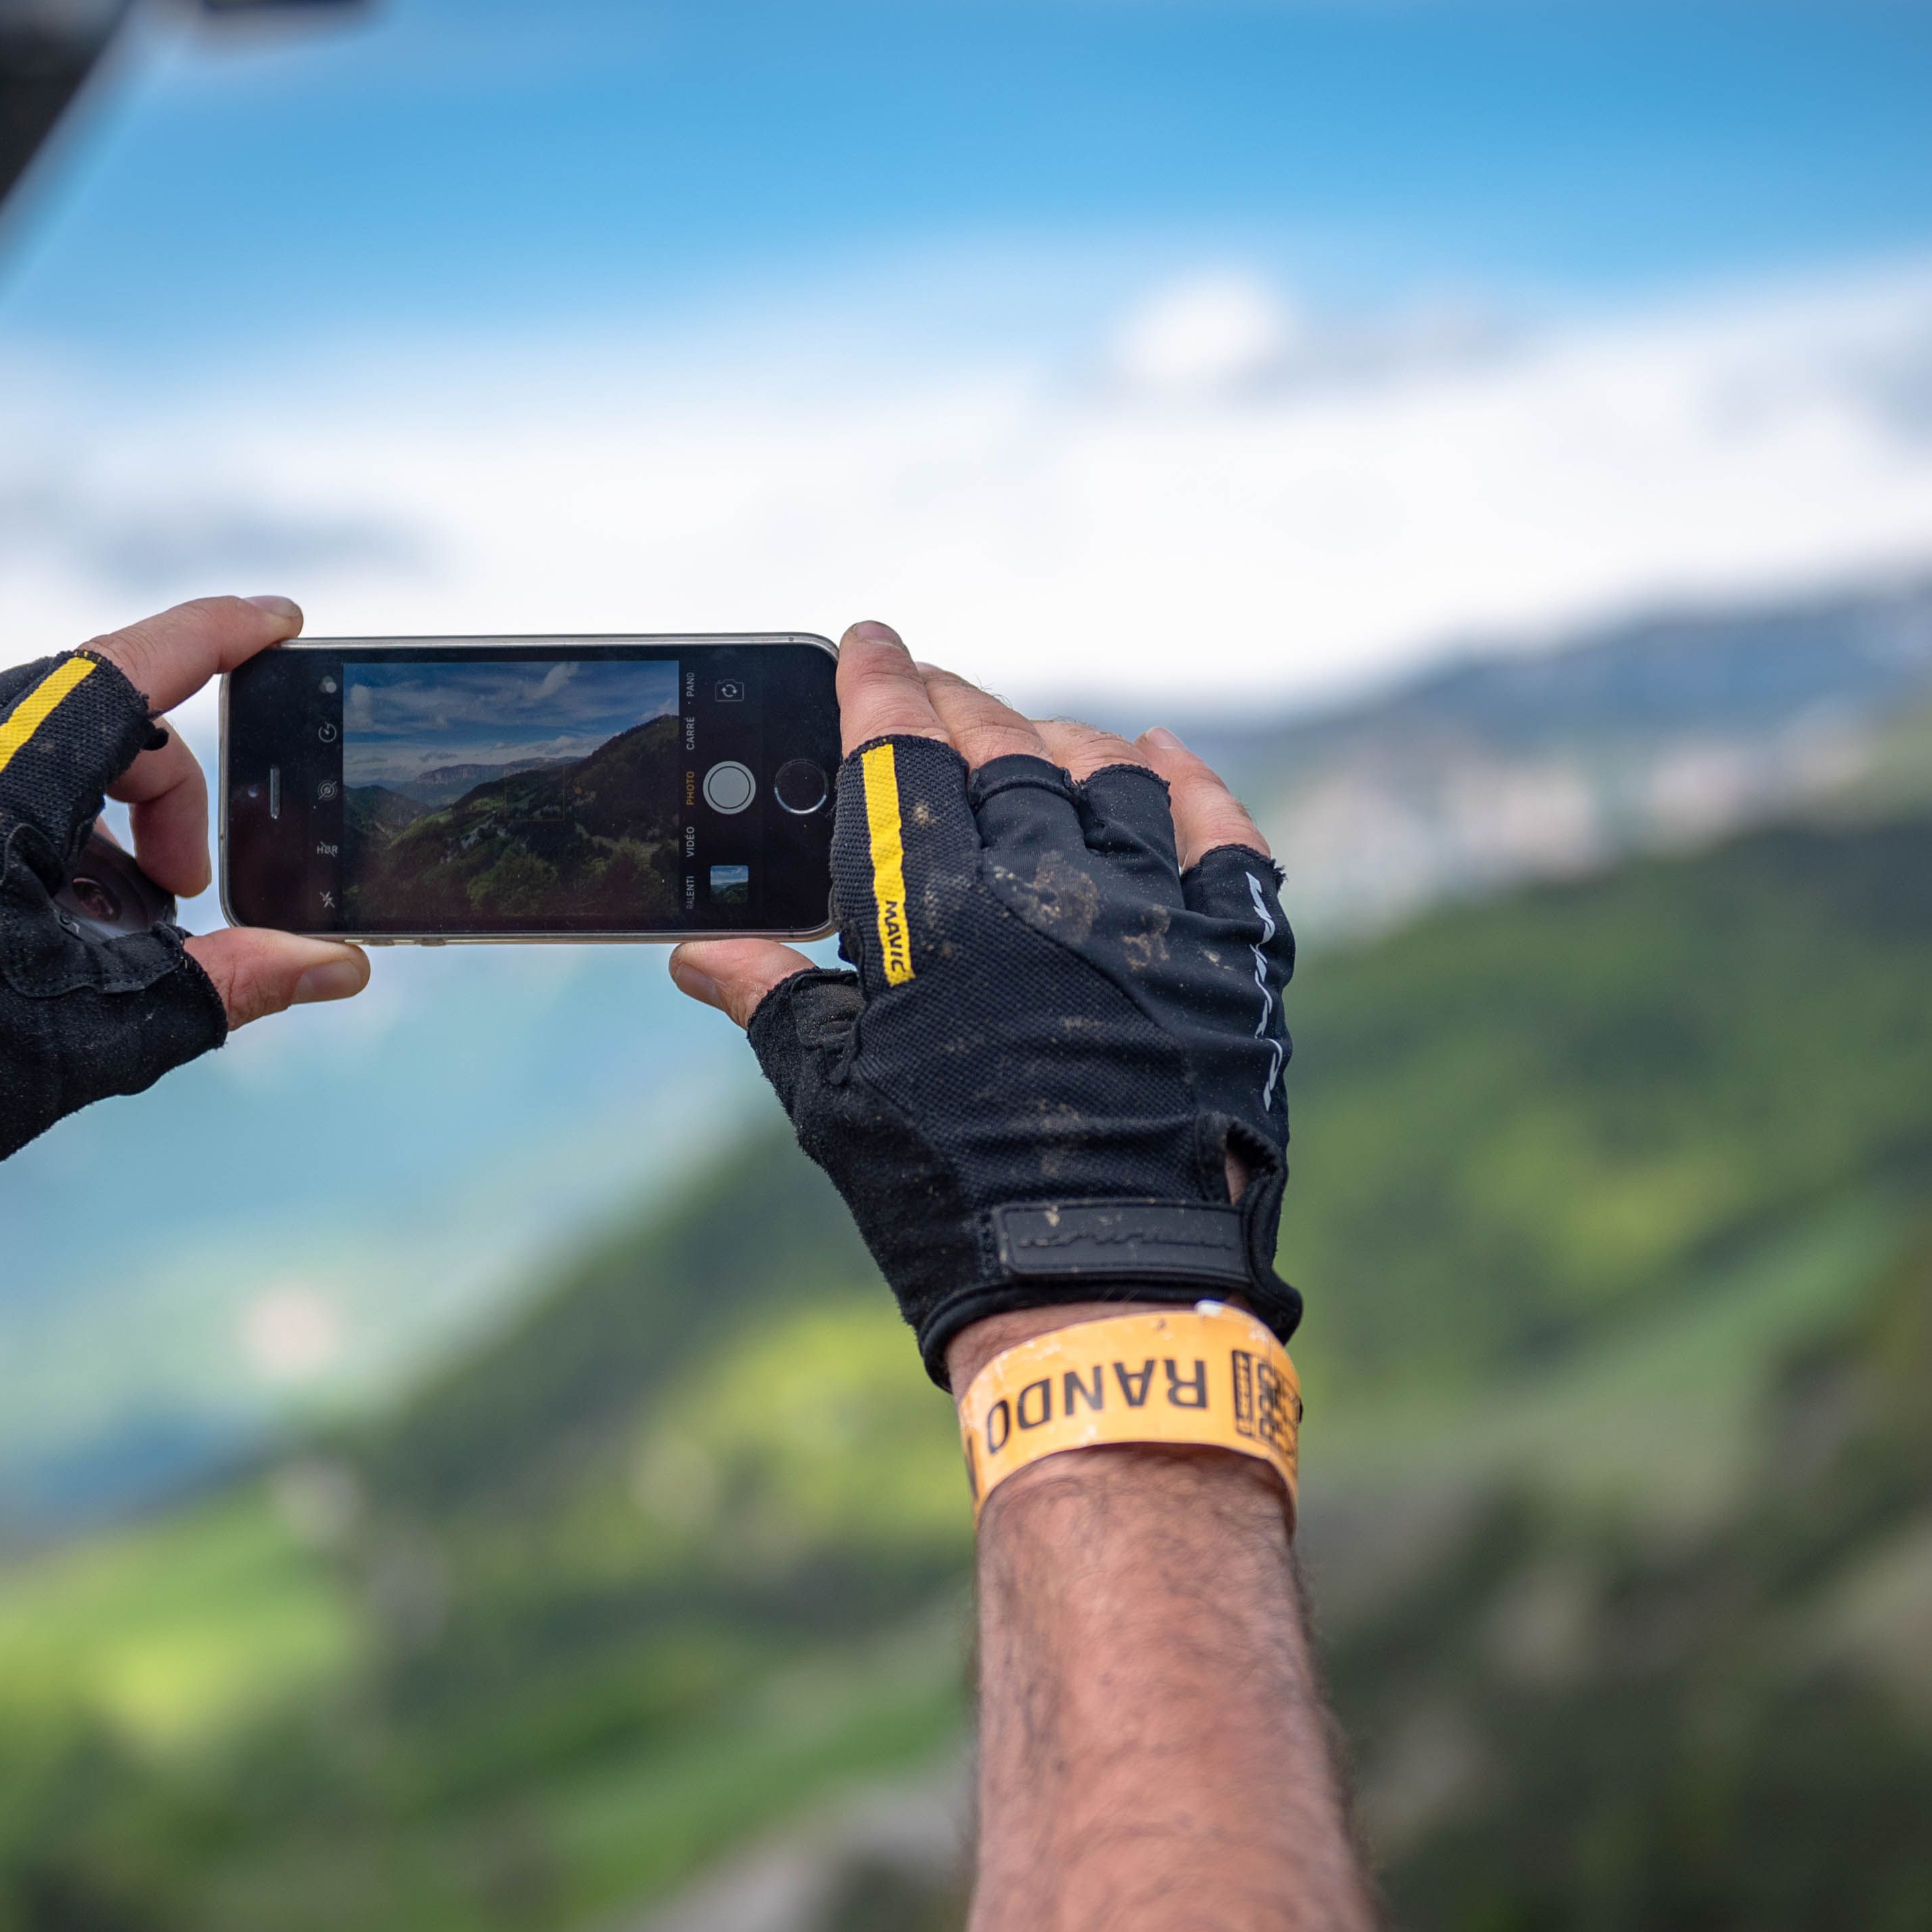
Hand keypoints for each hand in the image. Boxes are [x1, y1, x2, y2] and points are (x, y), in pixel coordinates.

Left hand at [0, 594, 366, 1271]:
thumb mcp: (95, 1029)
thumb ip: (225, 984)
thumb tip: (332, 965)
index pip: (125, 669)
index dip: (213, 636)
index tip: (276, 620)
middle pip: (81, 714)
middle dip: (161, 783)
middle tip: (189, 885)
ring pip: (20, 756)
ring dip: (95, 823)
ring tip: (115, 933)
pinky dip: (28, 840)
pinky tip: (40, 939)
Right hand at [670, 622, 1296, 1379]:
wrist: (1098, 1291)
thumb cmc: (944, 1200)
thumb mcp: (834, 1095)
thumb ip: (774, 999)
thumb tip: (700, 950)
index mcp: (931, 914)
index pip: (897, 751)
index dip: (877, 682)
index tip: (869, 640)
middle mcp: (1043, 889)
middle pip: (999, 747)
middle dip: (958, 708)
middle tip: (935, 699)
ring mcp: (1147, 917)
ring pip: (1109, 775)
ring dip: (1063, 743)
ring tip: (1035, 740)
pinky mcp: (1231, 957)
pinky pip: (1222, 837)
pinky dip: (1193, 787)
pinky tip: (1162, 761)